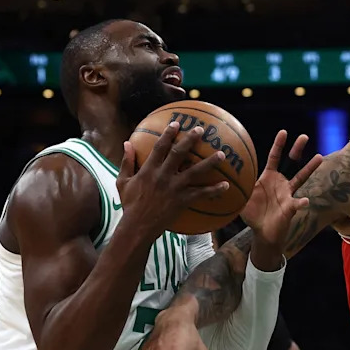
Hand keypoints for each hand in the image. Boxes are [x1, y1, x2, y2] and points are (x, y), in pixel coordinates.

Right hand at [117, 122, 229, 236]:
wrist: (138, 226)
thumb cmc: (130, 204)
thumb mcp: (123, 182)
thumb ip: (126, 162)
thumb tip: (126, 143)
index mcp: (149, 170)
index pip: (159, 147)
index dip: (168, 134)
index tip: (176, 123)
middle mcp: (163, 176)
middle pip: (179, 153)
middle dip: (190, 140)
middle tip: (201, 130)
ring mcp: (174, 188)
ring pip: (195, 172)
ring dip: (209, 162)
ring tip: (221, 154)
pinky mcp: (183, 201)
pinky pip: (201, 194)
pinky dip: (214, 190)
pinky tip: (226, 186)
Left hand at [241, 130, 322, 249]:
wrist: (263, 233)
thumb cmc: (252, 214)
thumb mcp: (241, 199)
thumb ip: (236, 189)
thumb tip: (223, 180)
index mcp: (269, 177)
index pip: (274, 158)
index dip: (278, 145)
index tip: (284, 132)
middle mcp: (281, 182)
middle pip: (291, 162)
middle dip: (297, 149)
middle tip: (303, 136)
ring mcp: (288, 194)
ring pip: (300, 178)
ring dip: (309, 168)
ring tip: (319, 157)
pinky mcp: (291, 207)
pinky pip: (297, 204)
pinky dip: (301, 202)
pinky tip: (304, 201)